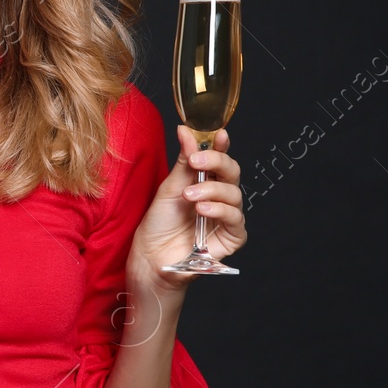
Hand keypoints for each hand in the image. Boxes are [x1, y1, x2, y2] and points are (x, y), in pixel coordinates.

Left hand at [127, 126, 246, 296]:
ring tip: (189, 195)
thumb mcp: (170, 187)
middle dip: (217, 162)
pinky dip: (220, 210)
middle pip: (232, 172)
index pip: (220, 158)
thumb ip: (183, 160)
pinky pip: (235, 219)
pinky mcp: (231, 237)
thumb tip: (186, 130)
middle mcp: (220, 197)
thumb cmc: (159, 223)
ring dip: (211, 190)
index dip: (221, 145)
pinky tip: (203, 209)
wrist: (151, 257)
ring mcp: (227, 217)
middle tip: (196, 160)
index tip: (219, 134)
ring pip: (234, 194)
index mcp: (206, 181)